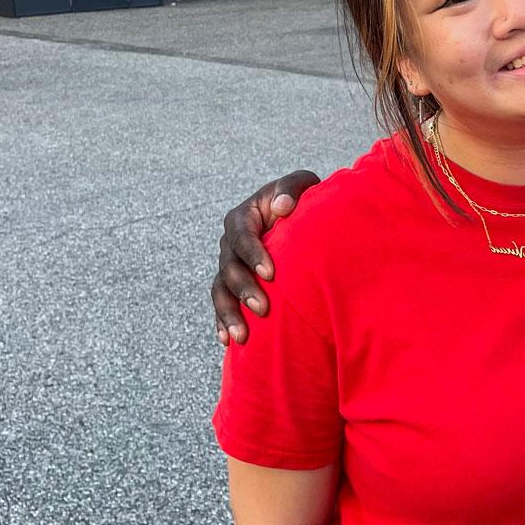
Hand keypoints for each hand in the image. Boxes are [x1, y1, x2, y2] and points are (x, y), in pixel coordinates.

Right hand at [213, 172, 319, 343]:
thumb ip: (292, 188)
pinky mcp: (233, 285)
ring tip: (242, 336)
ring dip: (229, 313)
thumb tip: (282, 207)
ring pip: (220, 291)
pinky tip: (227, 341)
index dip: (253, 254)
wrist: (302, 220)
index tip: (271, 273)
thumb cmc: (304, 199)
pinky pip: (223, 305)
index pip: (241, 236)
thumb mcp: (302, 184)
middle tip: (264, 308)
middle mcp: (230, 243)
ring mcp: (229, 266)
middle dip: (244, 289)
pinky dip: (223, 322)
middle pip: (228, 268)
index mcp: (243, 218)